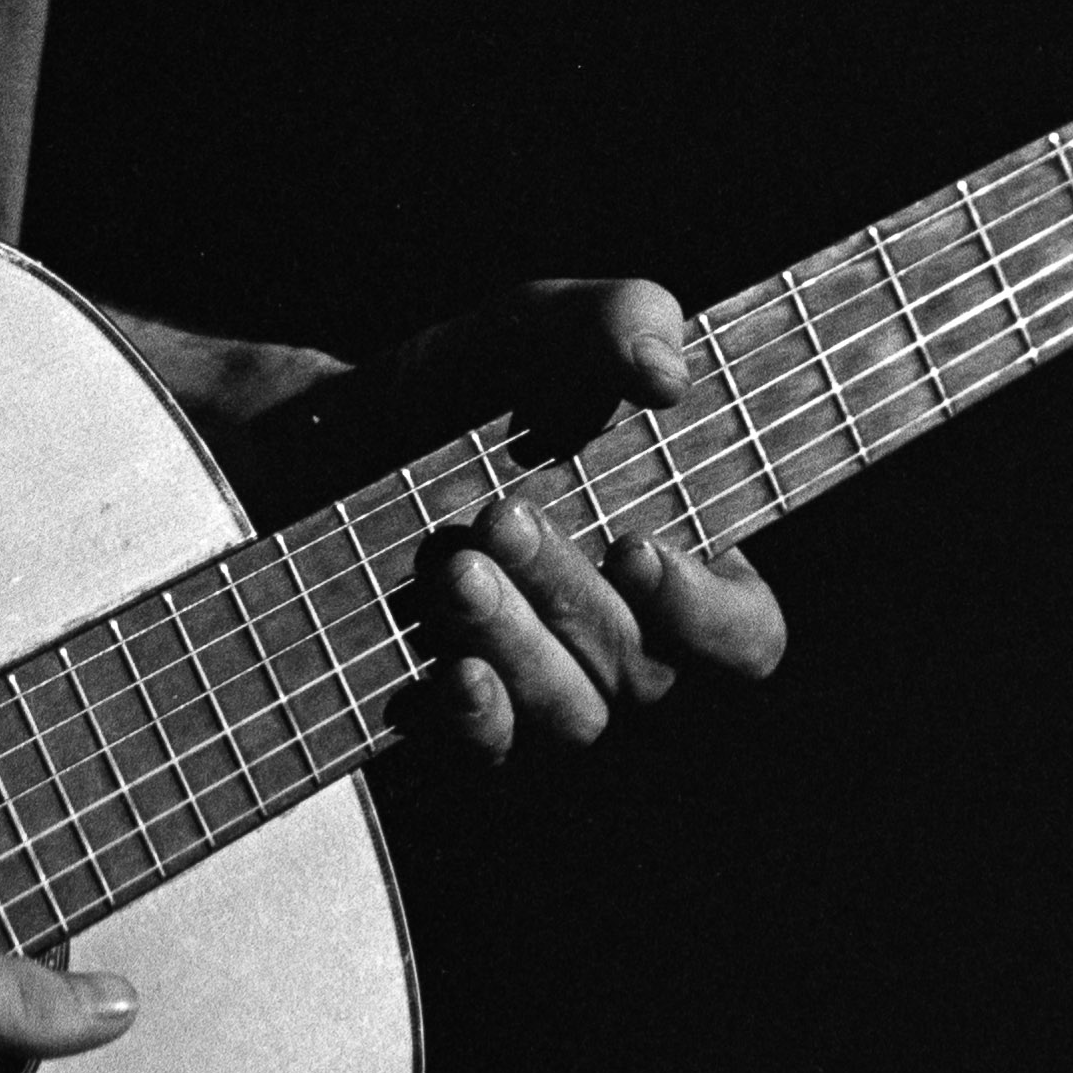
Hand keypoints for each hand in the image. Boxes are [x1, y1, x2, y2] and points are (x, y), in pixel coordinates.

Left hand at [219, 277, 793, 769]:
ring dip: (520, 641)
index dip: (709, 611)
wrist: (327, 442)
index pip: (745, 633)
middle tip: (501, 516)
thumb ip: (618, 320)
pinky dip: (480, 715)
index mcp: (675, 563)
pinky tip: (451, 669)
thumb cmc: (467, 388)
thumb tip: (665, 372)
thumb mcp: (537, 329)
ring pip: (575, 714)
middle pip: (643, 668)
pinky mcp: (465, 717)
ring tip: (455, 568)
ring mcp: (545, 690)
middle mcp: (622, 643)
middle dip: (573, 592)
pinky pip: (495, 752)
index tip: (638, 547)